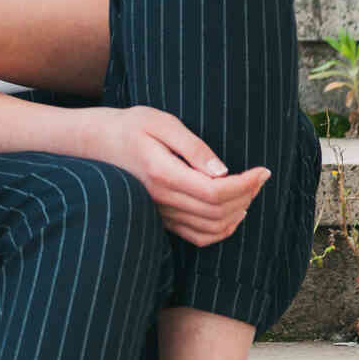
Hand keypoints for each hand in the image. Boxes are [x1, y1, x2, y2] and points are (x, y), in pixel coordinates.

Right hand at [90, 106, 269, 247]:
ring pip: (211, 228)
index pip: (216, 191)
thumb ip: (193, 147)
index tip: (263, 170)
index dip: (246, 184)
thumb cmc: (130, 126)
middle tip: (259, 177)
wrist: (95, 143)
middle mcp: (162, 199)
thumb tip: (223, 171)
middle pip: (218, 211)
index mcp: (163, 174)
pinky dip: (222, 231)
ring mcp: (161, 213)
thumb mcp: (161, 122)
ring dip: (238, 213)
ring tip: (249, 191)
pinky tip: (233, 213)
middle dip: (247, 195)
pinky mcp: (162, 218)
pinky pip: (198, 237)